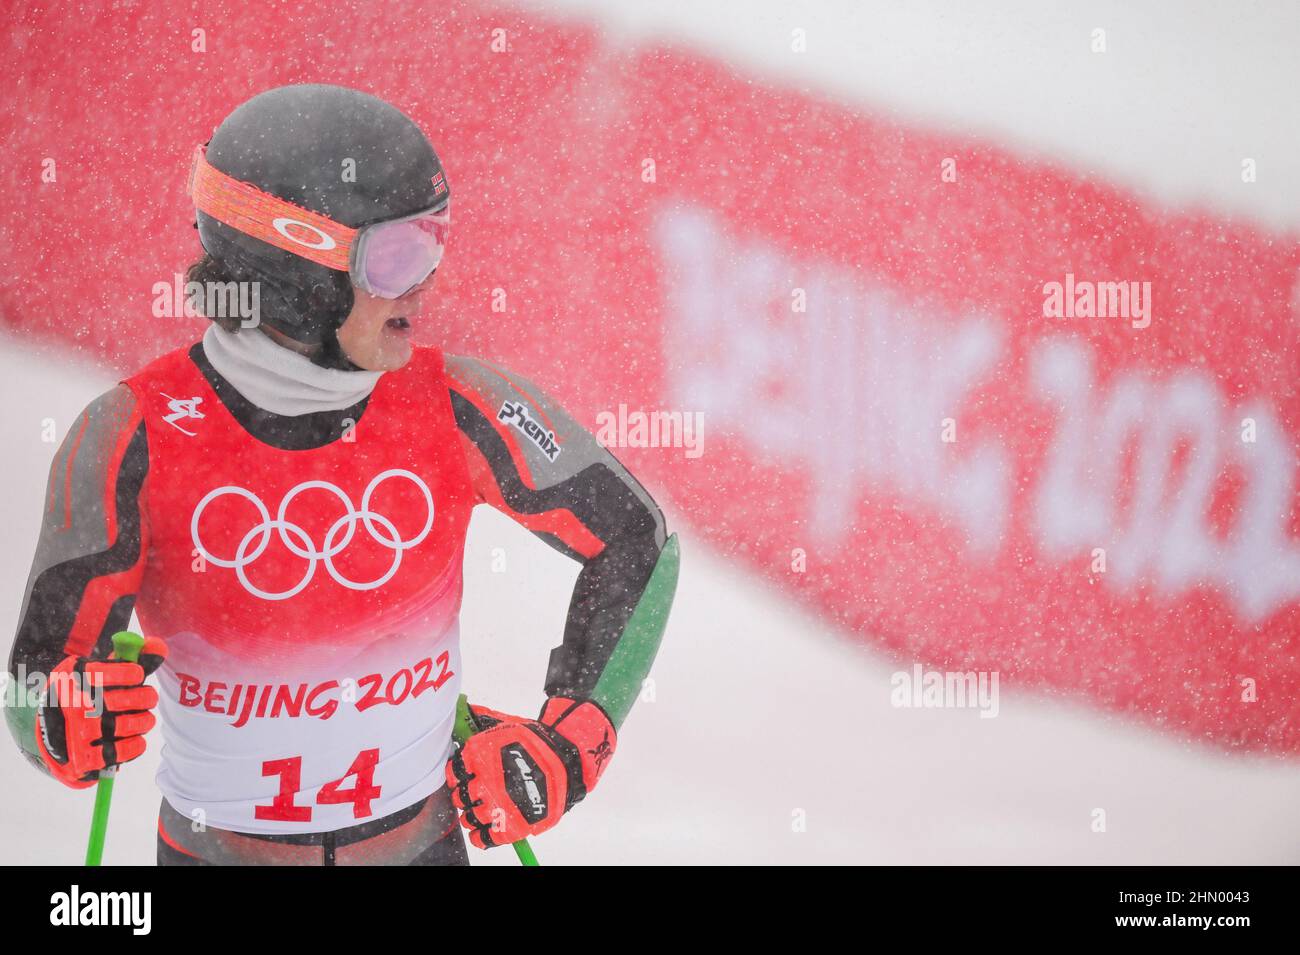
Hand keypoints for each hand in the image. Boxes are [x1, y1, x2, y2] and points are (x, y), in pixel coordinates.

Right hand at [36, 637, 167, 787]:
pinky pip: (119, 752)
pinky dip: (135, 745)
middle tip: (148, 698)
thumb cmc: (83, 695)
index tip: (137, 675)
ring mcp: (77, 732)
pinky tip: (136, 738)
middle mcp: (74, 705)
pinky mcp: (83, 758)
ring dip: (144, 721)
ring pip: (126, 726)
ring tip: (145, 718)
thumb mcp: (95, 671)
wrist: (51, 732)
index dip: (130, 673)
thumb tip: (157, 646)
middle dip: (145, 697)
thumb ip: (126, 658)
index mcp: (74, 679)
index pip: (107, 673)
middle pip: (122, 700)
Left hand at [445, 698, 615, 846]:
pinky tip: (483, 831)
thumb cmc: (537, 742)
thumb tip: (467, 707)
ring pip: (470, 817)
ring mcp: (496, 805)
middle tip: (475, 795)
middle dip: (465, 796)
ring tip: (481, 811)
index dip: (457, 776)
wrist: (567, 761)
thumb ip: (485, 720)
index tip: (464, 778)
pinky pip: (485, 838)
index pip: (453, 772)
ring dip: (472, 815)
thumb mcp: (509, 726)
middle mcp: (483, 782)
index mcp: (479, 757)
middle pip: (460, 796)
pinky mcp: (510, 825)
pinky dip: (481, 837)